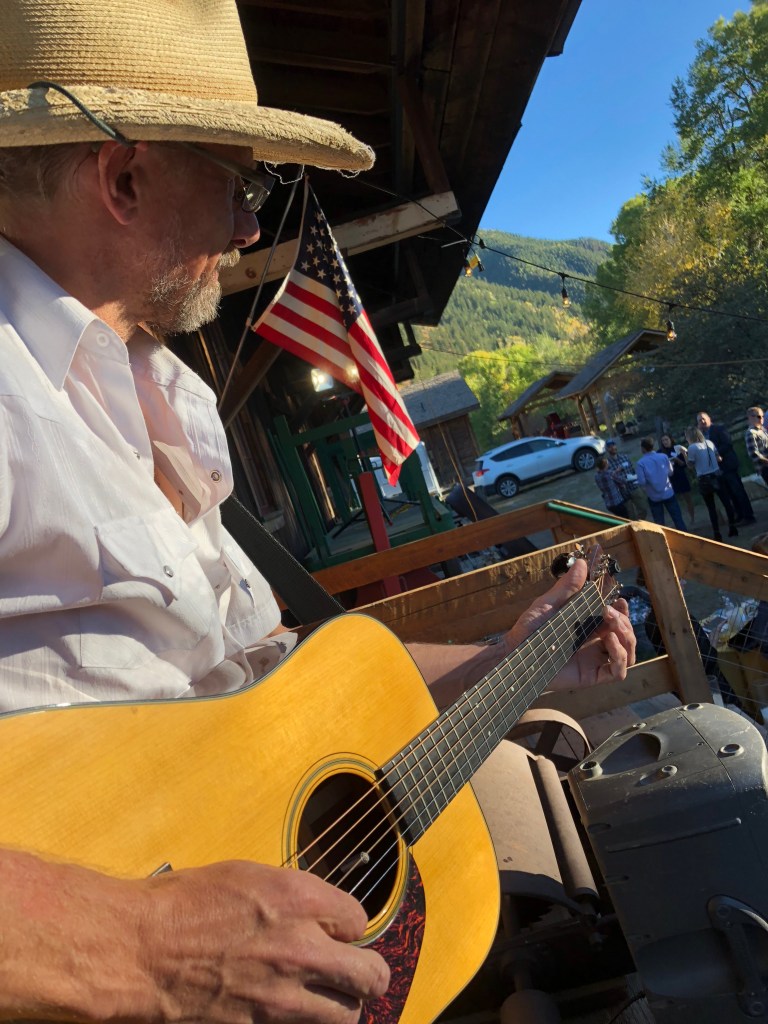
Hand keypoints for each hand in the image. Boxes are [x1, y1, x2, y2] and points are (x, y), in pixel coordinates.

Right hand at [139, 860, 389, 1023]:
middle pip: (371, 975)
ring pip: (345, 1016)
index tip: (335, 929)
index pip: (358, 919)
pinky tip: (289, 1014)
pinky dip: (302, 1023)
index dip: (346, 925)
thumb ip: (291, 896)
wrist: (136, 950)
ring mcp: (281, 997)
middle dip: (366, 973)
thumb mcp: (245, 876)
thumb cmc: (180, 905)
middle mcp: (300, 948)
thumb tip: (317, 910)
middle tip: (353, 973)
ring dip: (339, 1006)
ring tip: (325, 999)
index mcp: (297, 899)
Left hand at [503, 556, 634, 691]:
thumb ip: (567, 587)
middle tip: (609, 611)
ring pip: (627, 653)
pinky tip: (609, 641)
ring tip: (611, 626)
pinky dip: (620, 656)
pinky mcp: (592, 676)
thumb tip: (582, 563)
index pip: (616, 620)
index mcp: (588, 627)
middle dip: (624, 621)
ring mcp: (594, 661)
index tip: (621, 600)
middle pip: (625, 635)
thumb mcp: (549, 604)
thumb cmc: (529, 630)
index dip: (623, 611)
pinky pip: (618, 671)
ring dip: (627, 638)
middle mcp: (595, 644)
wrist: (515, 654)